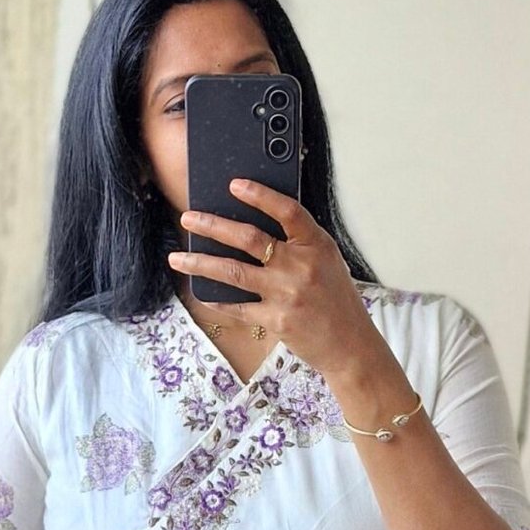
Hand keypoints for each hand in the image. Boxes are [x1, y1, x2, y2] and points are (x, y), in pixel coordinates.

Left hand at [168, 179, 377, 380]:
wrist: (351, 345)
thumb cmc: (337, 301)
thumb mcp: (327, 262)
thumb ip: (300, 242)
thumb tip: (259, 223)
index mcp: (316, 245)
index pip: (286, 211)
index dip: (260, 195)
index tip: (234, 184)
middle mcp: (300, 266)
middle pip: (249, 239)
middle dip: (213, 226)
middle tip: (188, 219)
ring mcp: (286, 294)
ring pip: (233, 272)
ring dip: (201, 263)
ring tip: (178, 258)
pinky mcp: (276, 320)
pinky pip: (238, 307)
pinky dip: (217, 300)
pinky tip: (201, 293)